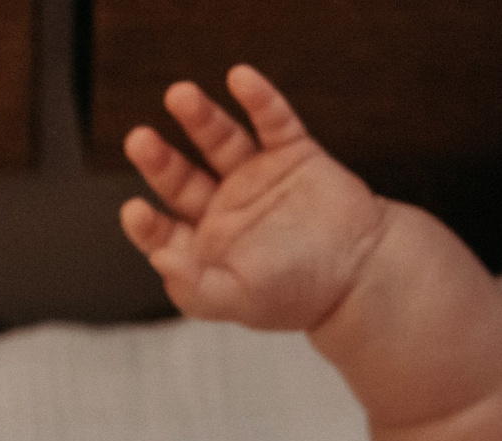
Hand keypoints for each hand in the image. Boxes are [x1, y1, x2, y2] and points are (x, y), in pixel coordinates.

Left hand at [119, 66, 391, 333]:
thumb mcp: (240, 300)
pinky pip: (272, 120)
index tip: (135, 210)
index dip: (147, 224)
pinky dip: (258, 99)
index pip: (165, 231)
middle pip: (181, 178)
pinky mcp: (293, 154)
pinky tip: (240, 79)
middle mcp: (227, 209)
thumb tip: (160, 258)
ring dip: (199, 117)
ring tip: (180, 95)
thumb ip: (195, 287)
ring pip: (219, 140)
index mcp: (209, 248)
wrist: (365, 273)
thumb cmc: (301, 294)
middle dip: (159, 161)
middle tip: (138, 140)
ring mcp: (258, 177)